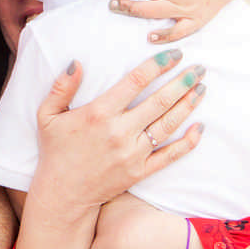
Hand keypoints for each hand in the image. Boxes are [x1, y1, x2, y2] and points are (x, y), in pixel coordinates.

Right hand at [26, 50, 205, 216]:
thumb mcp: (47, 115)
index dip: (158, 65)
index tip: (174, 54)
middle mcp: (119, 132)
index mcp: (99, 113)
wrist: (63, 194)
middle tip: (199, 68)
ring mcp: (132, 153)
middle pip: (159, 101)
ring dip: (188, 104)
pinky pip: (170, 155)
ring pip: (168, 125)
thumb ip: (61, 87)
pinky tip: (200, 127)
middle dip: (182, 81)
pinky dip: (188, 142)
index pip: (135, 81)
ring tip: (202, 88)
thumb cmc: (56, 150)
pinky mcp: (140, 171)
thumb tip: (76, 62)